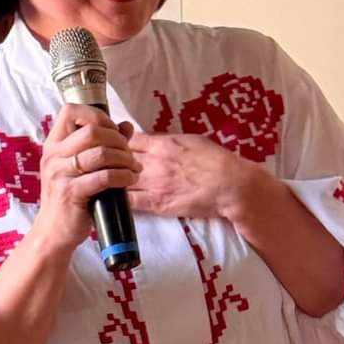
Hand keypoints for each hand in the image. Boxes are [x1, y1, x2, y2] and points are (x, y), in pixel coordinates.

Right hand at [32, 105, 141, 257]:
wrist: (54, 232)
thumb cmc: (71, 198)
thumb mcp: (81, 168)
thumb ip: (103, 144)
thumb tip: (126, 126)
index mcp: (54, 144)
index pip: (70, 111)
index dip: (97, 116)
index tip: (112, 131)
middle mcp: (53, 155)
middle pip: (92, 130)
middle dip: (118, 140)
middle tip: (130, 155)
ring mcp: (59, 173)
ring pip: (101, 153)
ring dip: (125, 159)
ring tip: (134, 169)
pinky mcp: (71, 192)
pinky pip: (104, 176)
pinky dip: (123, 176)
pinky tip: (130, 180)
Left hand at [126, 132, 266, 222]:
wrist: (231, 185)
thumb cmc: (218, 161)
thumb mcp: (193, 141)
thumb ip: (171, 141)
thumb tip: (158, 141)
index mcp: (162, 144)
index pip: (128, 140)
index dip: (120, 144)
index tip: (120, 149)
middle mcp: (154, 162)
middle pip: (118, 158)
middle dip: (114, 162)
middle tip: (113, 167)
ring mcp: (154, 183)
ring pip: (118, 179)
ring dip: (114, 181)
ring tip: (112, 184)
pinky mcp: (157, 203)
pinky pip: (128, 202)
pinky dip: (120, 200)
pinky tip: (118, 201)